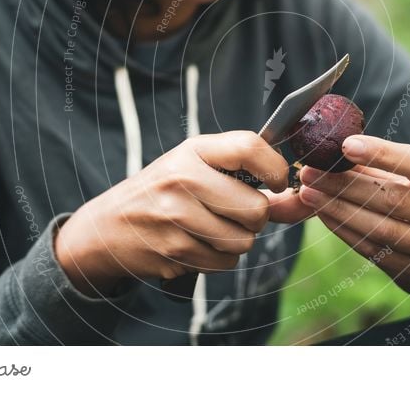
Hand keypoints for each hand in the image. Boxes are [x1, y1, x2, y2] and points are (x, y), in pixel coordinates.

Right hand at [53, 131, 289, 296]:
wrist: (107, 227)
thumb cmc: (164, 191)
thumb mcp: (199, 170)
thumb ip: (251, 180)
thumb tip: (302, 200)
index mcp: (193, 150)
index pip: (249, 147)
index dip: (275, 168)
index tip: (278, 182)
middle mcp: (183, 178)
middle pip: (256, 208)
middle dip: (256, 218)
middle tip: (237, 213)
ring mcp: (175, 215)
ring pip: (243, 242)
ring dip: (237, 242)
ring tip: (213, 228)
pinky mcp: (172, 249)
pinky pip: (224, 263)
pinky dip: (219, 259)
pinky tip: (197, 244)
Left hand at [296, 135, 409, 293]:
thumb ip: (383, 167)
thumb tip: (335, 152)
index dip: (382, 153)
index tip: (347, 145)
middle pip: (392, 198)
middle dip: (345, 184)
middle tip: (311, 171)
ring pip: (379, 227)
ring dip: (337, 209)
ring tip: (308, 192)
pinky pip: (372, 249)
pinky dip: (343, 230)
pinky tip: (323, 214)